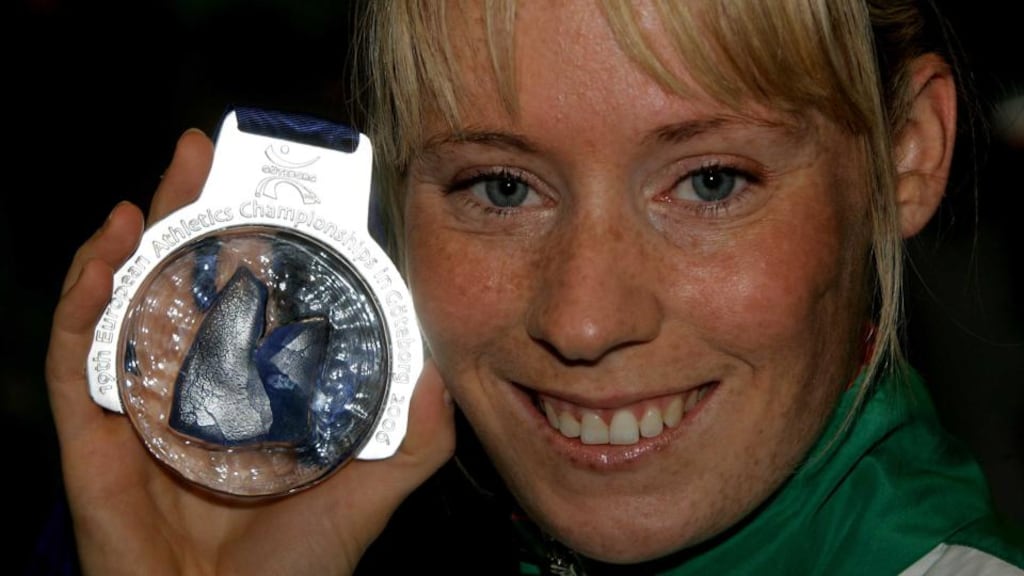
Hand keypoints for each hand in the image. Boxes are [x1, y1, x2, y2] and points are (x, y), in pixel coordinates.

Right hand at [45, 128, 455, 575]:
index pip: (245, 299)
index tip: (269, 189)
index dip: (251, 241)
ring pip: (124, 305)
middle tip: (200, 154)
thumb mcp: (369, 489)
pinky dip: (83, 301)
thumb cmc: (296, 569)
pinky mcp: (94, 440)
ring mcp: (140, 409)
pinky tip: (107, 251)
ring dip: (134, 237)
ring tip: (160, 181)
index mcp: (250, 392)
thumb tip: (439, 369)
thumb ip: (413, 435)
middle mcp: (193, 389)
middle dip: (188, 212)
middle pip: (180, 283)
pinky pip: (77, 361)